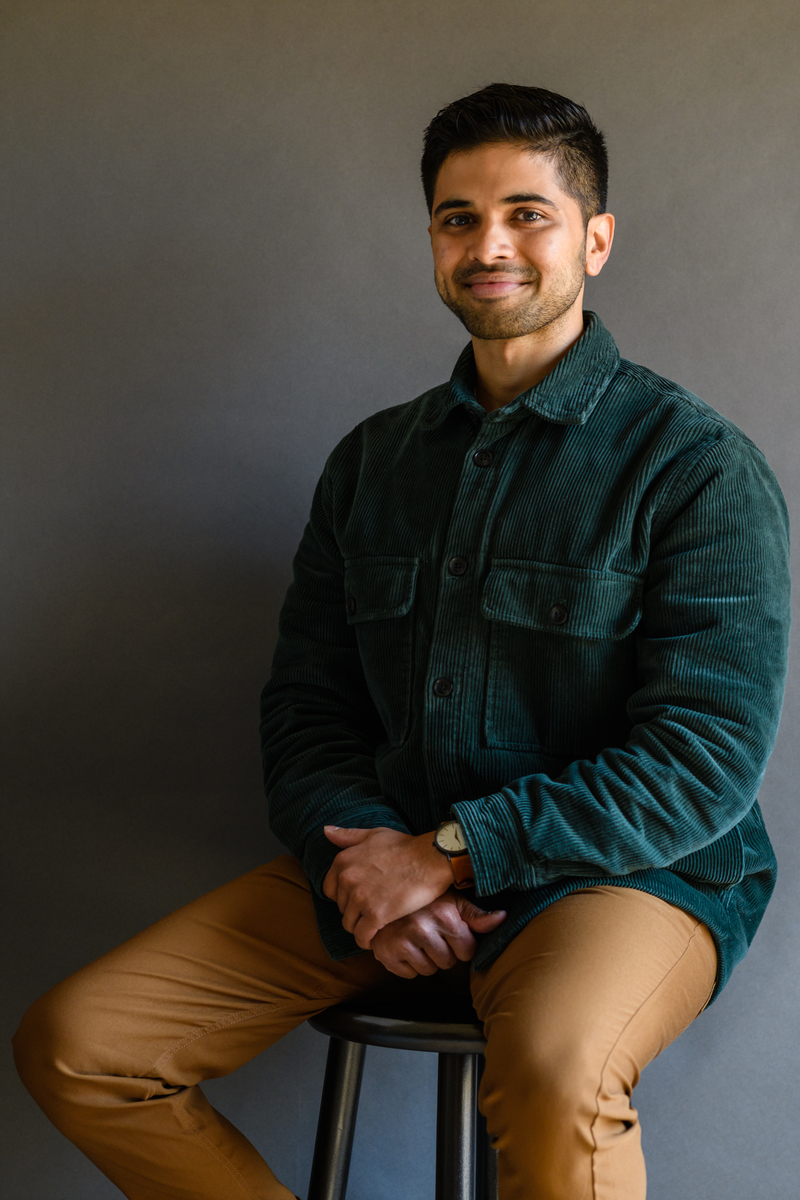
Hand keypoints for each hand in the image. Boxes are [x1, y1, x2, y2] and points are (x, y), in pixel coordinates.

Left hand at [322, 825, 454, 948]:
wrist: (430, 859)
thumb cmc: (405, 846)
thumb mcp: (374, 834)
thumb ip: (348, 836)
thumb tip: (326, 831)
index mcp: (343, 861)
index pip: (330, 890)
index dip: (345, 896)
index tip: (359, 897)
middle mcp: (347, 879)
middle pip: (342, 908)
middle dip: (355, 911)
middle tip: (373, 910)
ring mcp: (360, 898)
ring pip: (350, 925)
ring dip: (361, 927)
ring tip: (376, 924)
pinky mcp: (376, 915)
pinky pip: (362, 937)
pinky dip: (367, 940)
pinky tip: (377, 937)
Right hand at [371, 892, 506, 978]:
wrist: (383, 896)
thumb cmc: (423, 900)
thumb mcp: (452, 901)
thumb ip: (477, 915)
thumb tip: (503, 917)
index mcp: (444, 916)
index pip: (467, 951)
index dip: (461, 944)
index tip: (449, 933)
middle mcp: (423, 929)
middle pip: (448, 963)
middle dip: (443, 953)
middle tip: (431, 935)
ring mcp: (403, 942)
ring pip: (429, 971)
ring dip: (426, 960)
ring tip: (417, 940)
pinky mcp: (387, 953)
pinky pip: (409, 974)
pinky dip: (407, 964)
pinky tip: (404, 946)